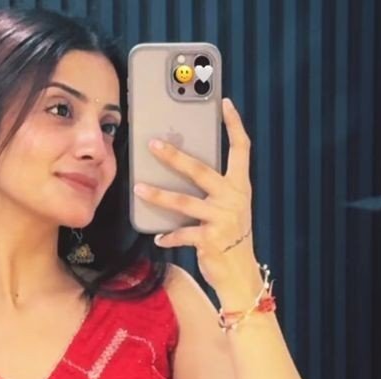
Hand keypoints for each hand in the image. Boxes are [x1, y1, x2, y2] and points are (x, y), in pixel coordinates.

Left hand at [133, 98, 261, 300]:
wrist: (240, 273)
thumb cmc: (229, 236)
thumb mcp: (228, 208)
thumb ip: (213, 190)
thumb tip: (182, 169)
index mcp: (240, 186)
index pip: (241, 149)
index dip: (234, 126)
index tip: (225, 104)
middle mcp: (233, 198)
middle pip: (200, 170)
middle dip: (174, 156)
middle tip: (153, 145)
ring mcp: (222, 218)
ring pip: (183, 202)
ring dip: (158, 196)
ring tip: (139, 188)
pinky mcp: (210, 239)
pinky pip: (181, 234)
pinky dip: (168, 237)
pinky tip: (158, 238)